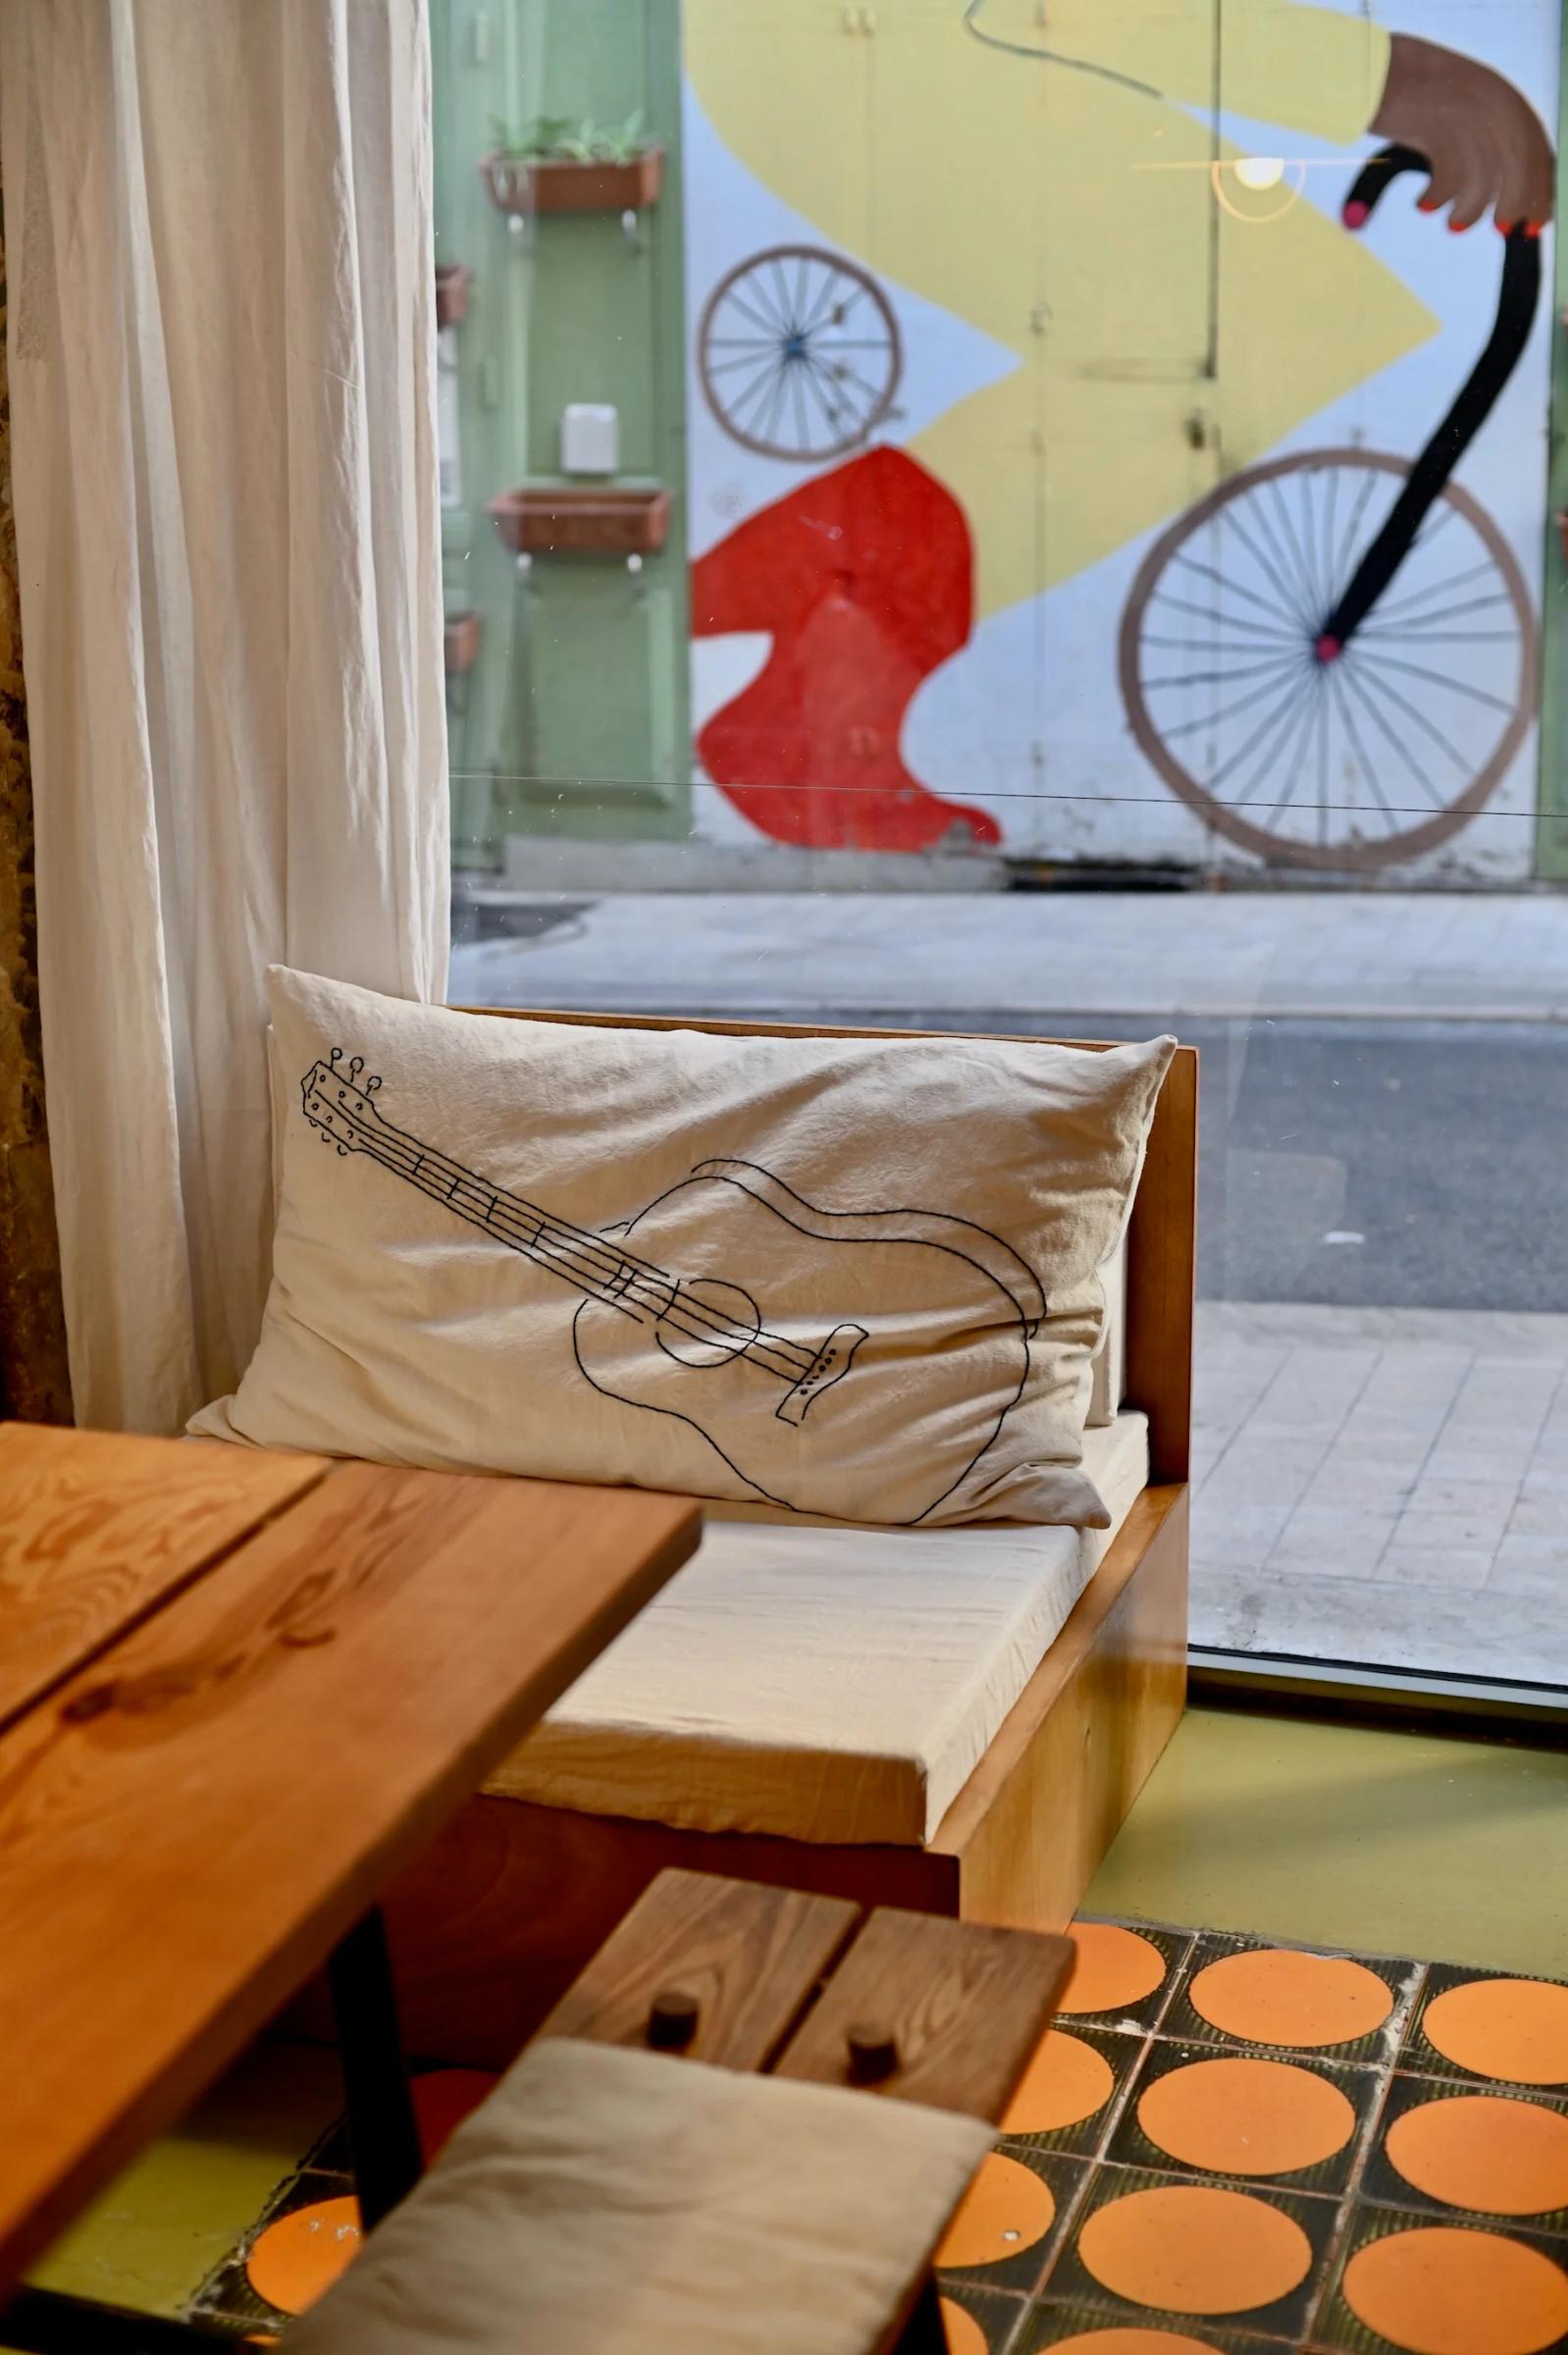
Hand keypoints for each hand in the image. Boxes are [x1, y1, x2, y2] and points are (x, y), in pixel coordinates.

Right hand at [1368, 35, 1553, 233]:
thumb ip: (1484, 135)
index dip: (1539, 188)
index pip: (1536, 148)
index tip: (1532, 220)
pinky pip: (1448, 177)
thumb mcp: (1461, 105)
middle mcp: (1491, 102)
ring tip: (1454, 223)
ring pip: (1484, 178)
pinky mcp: (1436, 126)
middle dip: (1514, 203)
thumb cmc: (1414, 94)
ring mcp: (1464, 113)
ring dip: (1470, 210)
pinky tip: (1424, 204)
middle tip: (1500, 228)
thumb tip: (1497, 186)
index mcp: (1503, 96)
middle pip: (1518, 165)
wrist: (1376, 69)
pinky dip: (1438, 198)